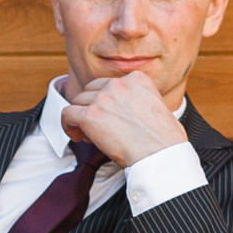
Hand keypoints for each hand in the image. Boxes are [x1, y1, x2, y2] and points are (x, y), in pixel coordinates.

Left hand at [61, 72, 187, 167]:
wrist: (160, 154)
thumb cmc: (165, 139)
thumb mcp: (158, 105)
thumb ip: (139, 99)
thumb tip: (124, 110)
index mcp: (137, 79)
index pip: (109, 84)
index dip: (105, 100)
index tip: (109, 116)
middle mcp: (118, 84)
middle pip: (91, 90)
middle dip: (92, 107)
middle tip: (98, 127)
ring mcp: (102, 98)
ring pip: (78, 101)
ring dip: (81, 117)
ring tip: (89, 135)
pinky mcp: (90, 116)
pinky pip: (67, 114)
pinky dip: (68, 126)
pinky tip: (77, 137)